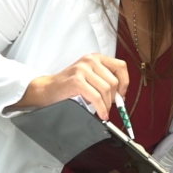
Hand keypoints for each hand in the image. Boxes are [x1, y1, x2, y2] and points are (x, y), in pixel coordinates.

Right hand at [13, 53, 129, 119]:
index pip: (120, 66)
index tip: (122, 94)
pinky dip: (101, 108)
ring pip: (106, 90)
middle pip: (114, 81)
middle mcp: (90, 60)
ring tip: (103, 111)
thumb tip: (121, 96)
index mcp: (96, 58)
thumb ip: (104, 81)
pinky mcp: (76, 81)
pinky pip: (96, 97)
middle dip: (114, 98)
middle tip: (109, 106)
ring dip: (107, 105)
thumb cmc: (69, 85)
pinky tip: (101, 114)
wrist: (47, 89)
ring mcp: (82, 69)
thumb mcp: (89, 77)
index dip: (124, 82)